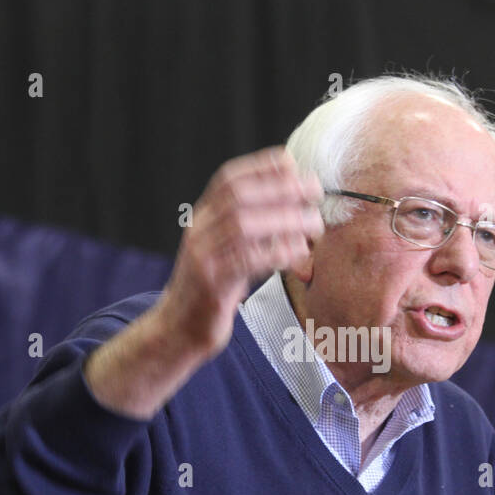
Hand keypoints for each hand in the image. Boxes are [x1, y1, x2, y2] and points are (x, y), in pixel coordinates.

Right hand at [158, 146, 323, 355]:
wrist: (179, 329)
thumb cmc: (215, 290)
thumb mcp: (229, 252)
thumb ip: (252, 230)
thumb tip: (296, 208)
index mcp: (203, 217)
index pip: (228, 178)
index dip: (261, 165)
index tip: (293, 164)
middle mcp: (198, 230)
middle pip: (237, 196)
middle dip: (280, 188)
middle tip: (315, 192)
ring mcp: (200, 255)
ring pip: (242, 225)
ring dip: (285, 220)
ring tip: (314, 226)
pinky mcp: (210, 283)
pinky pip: (245, 260)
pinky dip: (276, 252)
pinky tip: (298, 253)